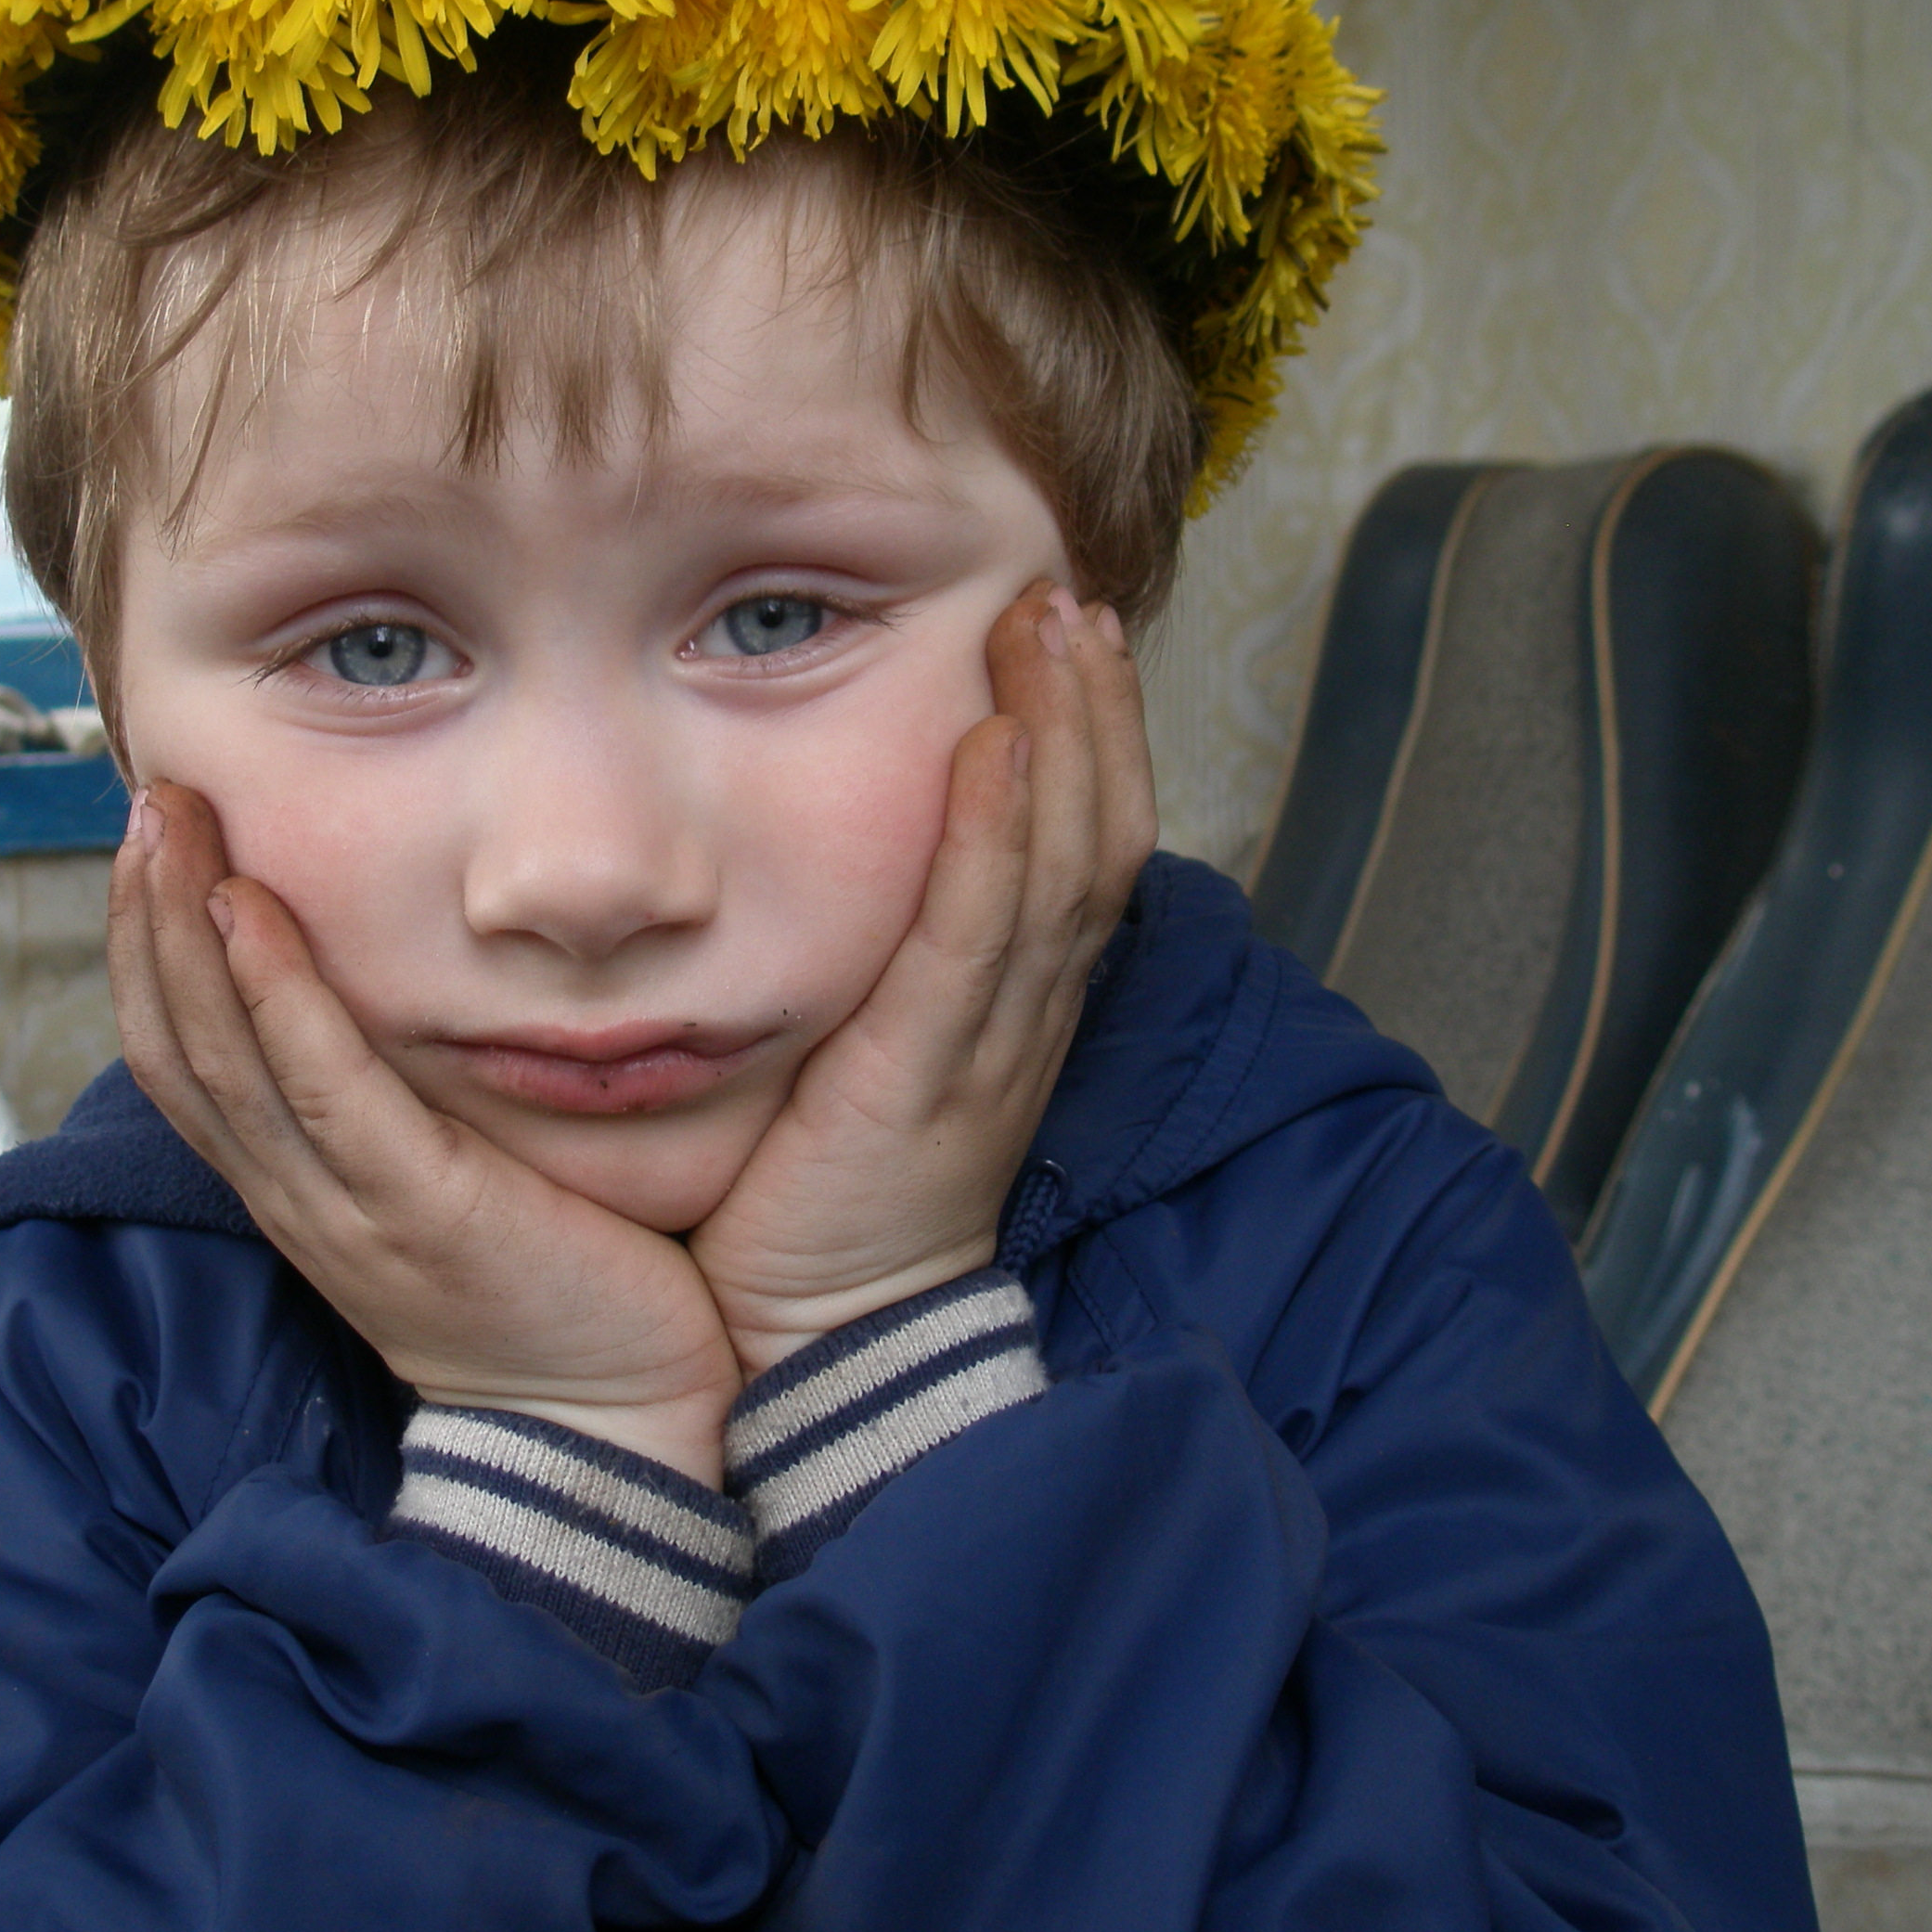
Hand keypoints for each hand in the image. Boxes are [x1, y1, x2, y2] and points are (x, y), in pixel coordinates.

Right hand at [108, 783, 743, 1483]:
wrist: (620, 1428)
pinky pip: (321, 1090)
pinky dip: (275, 995)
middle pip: (175, 1046)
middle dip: (144, 916)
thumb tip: (407, 996)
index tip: (153, 846)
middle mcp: (298, 1198)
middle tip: (146, 799)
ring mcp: (346, 1209)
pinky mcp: (416, 1212)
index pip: (184, 1061)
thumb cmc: (559, 1291)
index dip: (150, 952)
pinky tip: (249, 911)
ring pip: (219, 1058)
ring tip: (168, 821)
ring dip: (181, 930)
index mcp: (302, 1190)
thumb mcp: (454, 1183)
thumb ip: (413, 1104)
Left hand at [686, 583, 1155, 1376]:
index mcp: (1017, 1002)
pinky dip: (999, 834)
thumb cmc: (832, 1190)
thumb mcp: (878, 1046)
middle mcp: (1026, 1009)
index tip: (1069, 630)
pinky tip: (998, 746)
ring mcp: (991, 1040)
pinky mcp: (930, 1073)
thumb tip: (869, 856)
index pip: (1086, 843)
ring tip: (1057, 626)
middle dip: (1095, 706)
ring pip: (1063, 862)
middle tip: (1073, 594)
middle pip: (1099, 830)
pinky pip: (982, 935)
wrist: (833, 1337)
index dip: (1092, 734)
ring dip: (1067, 733)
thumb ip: (892, 957)